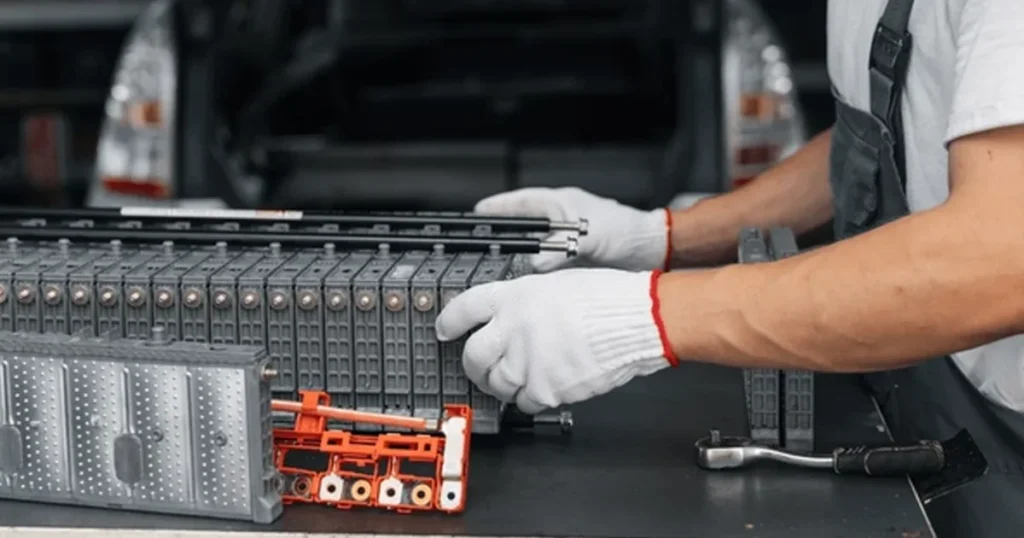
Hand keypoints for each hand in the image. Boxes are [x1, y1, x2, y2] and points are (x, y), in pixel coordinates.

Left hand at [435, 268, 677, 413]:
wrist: (635, 320)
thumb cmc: (606, 298)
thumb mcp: (554, 283)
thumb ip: (524, 301)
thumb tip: (509, 317)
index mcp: (514, 297)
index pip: (464, 309)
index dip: (449, 321)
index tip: (444, 329)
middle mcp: (513, 329)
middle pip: (472, 356)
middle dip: (472, 364)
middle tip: (479, 365)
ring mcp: (526, 362)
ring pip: (495, 384)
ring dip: (502, 383)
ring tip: (519, 376)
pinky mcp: (545, 388)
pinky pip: (524, 403)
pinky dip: (531, 399)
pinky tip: (544, 386)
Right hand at [474, 187, 671, 271]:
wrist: (652, 251)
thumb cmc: (628, 232)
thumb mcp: (590, 237)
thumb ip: (560, 250)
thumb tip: (536, 263)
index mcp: (563, 204)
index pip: (523, 202)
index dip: (500, 206)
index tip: (479, 211)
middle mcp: (563, 221)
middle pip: (525, 225)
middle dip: (505, 233)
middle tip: (482, 241)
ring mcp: (568, 241)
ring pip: (536, 247)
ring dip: (520, 256)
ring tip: (499, 265)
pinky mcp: (576, 260)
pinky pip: (549, 265)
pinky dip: (537, 273)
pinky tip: (528, 283)